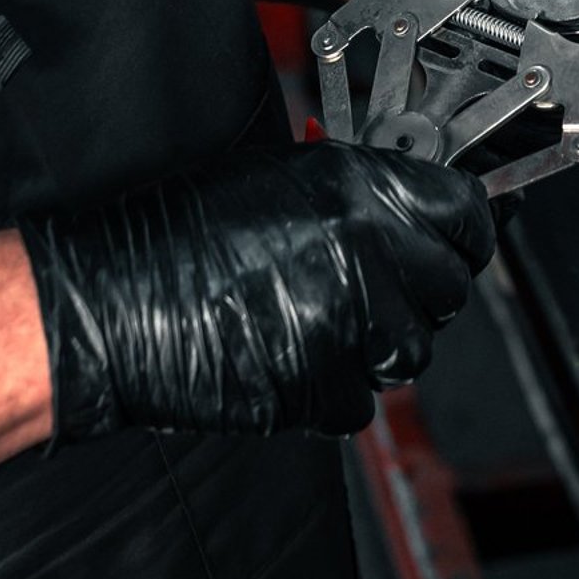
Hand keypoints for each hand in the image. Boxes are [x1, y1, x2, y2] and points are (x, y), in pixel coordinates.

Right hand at [22, 142, 494, 442]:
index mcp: (357, 188)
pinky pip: (364, 399)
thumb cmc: (176, 236)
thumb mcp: (277, 179)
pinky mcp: (326, 387)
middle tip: (376, 289)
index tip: (455, 241)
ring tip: (318, 322)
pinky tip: (290, 356)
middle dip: (420, 294)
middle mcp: (366, 249)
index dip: (465, 231)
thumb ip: (358, 192)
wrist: (110, 302)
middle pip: (451, 288)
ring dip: (378, 344)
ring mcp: (350, 322)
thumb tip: (413, 206)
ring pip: (413, 350)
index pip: (468, 214)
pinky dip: (334, 389)